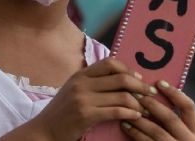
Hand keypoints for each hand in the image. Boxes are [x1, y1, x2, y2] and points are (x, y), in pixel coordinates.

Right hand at [27, 58, 157, 140]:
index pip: (110, 63)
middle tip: (150, 92)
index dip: (128, 69)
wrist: (44, 131)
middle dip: (140, 85)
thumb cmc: (62, 113)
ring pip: (121, 96)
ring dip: (138, 103)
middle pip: (121, 78)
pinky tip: (136, 117)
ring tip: (145, 109)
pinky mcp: (86, 115)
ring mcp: (83, 99)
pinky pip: (116, 111)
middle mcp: (82, 83)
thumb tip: (121, 79)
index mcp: (81, 75)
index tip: (139, 78)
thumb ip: (92, 83)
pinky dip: (130, 113)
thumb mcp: (74, 91)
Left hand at [121, 80, 194, 140]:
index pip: (189, 107)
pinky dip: (135, 133)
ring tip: (127, 108)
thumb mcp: (179, 133)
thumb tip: (155, 90)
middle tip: (137, 94)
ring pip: (157, 131)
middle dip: (152, 104)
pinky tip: (126, 126)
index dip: (174, 93)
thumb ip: (173, 117)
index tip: (159, 82)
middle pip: (170, 118)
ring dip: (140, 118)